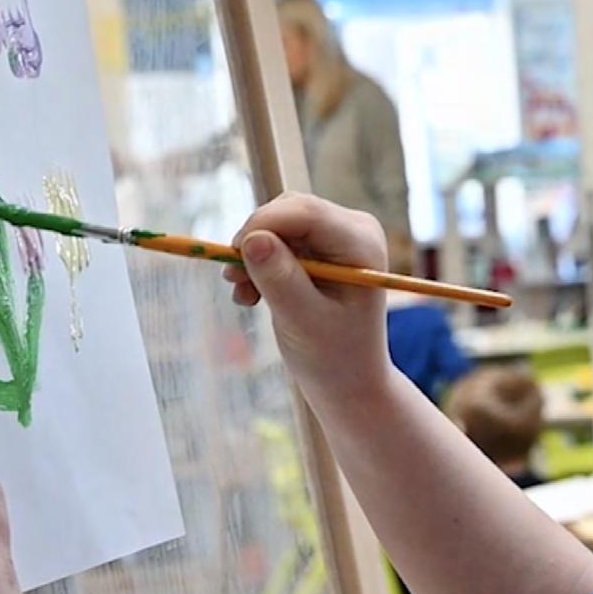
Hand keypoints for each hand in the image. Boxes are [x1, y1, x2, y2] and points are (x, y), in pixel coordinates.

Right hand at [224, 193, 391, 406]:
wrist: (349, 382)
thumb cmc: (333, 358)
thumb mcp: (303, 322)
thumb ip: (279, 279)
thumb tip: (252, 239)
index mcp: (361, 243)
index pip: (305, 211)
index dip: (262, 224)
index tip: (231, 254)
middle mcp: (353, 230)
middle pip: (288, 211)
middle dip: (255, 243)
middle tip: (233, 282)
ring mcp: (337, 237)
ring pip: (278, 224)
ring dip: (253, 258)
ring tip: (244, 297)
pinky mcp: (320, 248)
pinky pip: (278, 240)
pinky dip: (259, 265)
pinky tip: (252, 296)